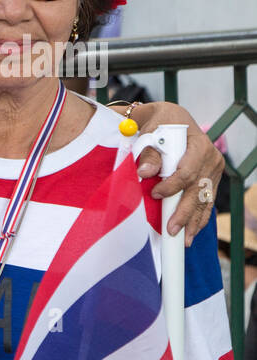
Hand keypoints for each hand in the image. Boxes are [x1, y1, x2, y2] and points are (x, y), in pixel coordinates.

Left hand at [131, 102, 223, 243]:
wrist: (170, 119)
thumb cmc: (157, 123)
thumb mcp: (150, 130)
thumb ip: (148, 152)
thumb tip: (146, 171)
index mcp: (198, 144)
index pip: (188, 171)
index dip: (172, 186)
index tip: (156, 195)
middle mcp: (211, 157)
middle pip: (198, 190)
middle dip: (185, 212)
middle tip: (171, 230)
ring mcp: (213, 169)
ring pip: (205, 199)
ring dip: (194, 221)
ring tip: (184, 240)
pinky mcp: (211, 178)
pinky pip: (207, 200)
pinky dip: (199, 216)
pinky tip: (192, 231)